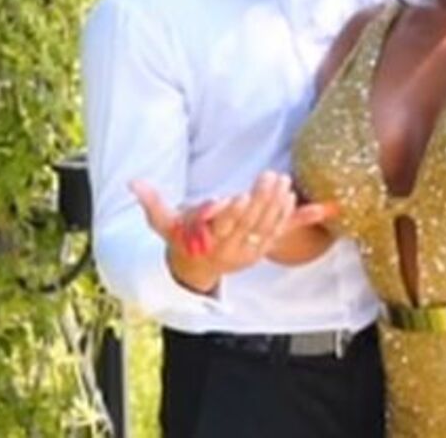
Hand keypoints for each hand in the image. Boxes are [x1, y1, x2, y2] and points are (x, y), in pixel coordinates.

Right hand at [131, 172, 324, 292]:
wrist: (197, 269)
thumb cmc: (180, 239)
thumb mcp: (163, 224)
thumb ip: (151, 202)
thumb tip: (132, 183)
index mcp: (206, 241)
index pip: (219, 227)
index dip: (229, 214)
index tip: (238, 195)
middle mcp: (229, 248)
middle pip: (248, 225)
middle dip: (260, 200)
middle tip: (270, 176)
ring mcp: (248, 250)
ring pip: (267, 228)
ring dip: (278, 205)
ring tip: (284, 181)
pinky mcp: (262, 248)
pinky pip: (282, 234)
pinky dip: (295, 219)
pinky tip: (313, 206)